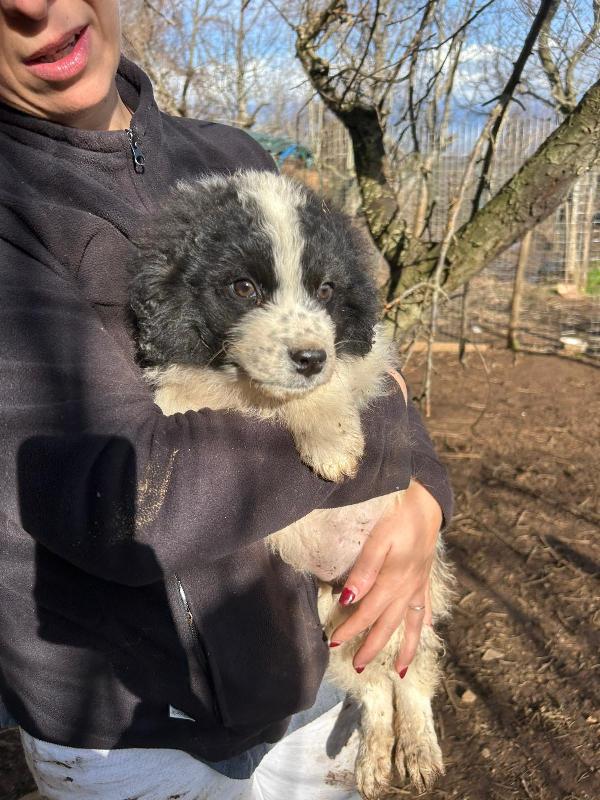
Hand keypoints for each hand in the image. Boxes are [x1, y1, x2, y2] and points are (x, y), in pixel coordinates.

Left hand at [330, 478, 441, 677]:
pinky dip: (424, 622)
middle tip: (359, 666)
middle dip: (374, 646)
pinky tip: (426, 631)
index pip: (368, 612)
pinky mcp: (426, 575)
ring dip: (406, 647)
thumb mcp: (379, 538)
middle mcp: (408, 588)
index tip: (334, 642)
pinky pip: (426, 606)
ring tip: (401, 670)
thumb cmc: (399, 515)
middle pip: (389, 624)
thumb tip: (348, 600)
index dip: (351, 629)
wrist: (429, 500)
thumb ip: (364, 569)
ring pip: (412, 623)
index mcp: (394, 580)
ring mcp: (420, 584)